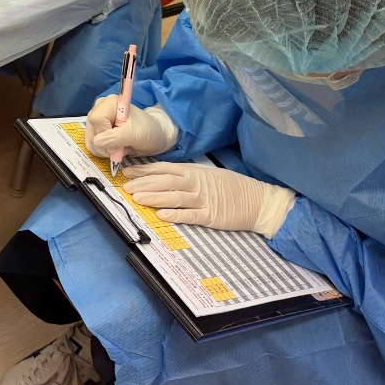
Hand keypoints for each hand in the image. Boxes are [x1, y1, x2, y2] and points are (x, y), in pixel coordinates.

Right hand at [86, 100, 177, 158]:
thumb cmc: (148, 131)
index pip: (97, 119)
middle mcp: (100, 108)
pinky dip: (103, 152)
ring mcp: (96, 120)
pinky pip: (91, 145)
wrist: (154, 136)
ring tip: (120, 148)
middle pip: (91, 130)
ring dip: (104, 150)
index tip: (119, 143)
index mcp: (110, 102)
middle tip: (121, 148)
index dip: (105, 134)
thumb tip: (96, 141)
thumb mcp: (134, 134)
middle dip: (105, 145)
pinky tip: (115, 148)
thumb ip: (116, 137)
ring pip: (90, 140)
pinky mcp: (95, 131)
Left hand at [122, 162, 295, 237]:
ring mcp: (203, 199)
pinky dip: (176, 214)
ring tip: (137, 199)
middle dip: (144, 183)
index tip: (127, 172)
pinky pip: (190, 215)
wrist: (257, 200)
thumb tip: (163, 176)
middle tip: (127, 187)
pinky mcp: (210, 215)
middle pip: (165, 182)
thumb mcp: (208, 174)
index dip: (144, 171)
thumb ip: (187, 175)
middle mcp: (196, 183)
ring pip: (174, 197)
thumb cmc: (233, 187)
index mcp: (194, 171)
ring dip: (154, 197)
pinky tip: (162, 215)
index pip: (163, 169)